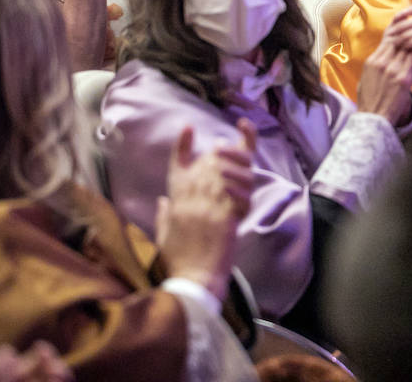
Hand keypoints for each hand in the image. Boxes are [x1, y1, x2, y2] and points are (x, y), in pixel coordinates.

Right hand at [156, 123, 256, 299]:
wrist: (193, 283)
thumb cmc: (178, 262)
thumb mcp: (164, 234)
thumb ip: (164, 213)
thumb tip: (162, 199)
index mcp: (174, 203)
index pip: (176, 166)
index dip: (181, 145)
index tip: (188, 127)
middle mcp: (188, 200)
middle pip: (207, 163)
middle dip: (221, 151)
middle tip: (228, 144)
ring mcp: (207, 208)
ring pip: (225, 173)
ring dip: (236, 163)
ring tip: (242, 158)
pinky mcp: (225, 218)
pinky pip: (239, 191)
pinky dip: (245, 186)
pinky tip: (248, 183)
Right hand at [356, 6, 411, 122]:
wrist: (372, 120)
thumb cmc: (369, 101)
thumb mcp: (365, 78)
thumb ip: (374, 65)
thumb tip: (381, 57)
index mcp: (372, 61)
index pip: (388, 39)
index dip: (400, 33)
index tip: (409, 32)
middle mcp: (381, 62)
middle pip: (398, 40)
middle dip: (409, 34)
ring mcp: (392, 70)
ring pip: (407, 47)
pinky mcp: (403, 79)